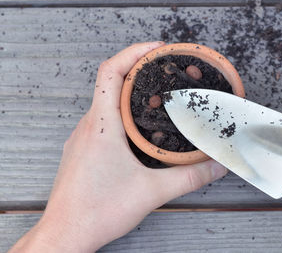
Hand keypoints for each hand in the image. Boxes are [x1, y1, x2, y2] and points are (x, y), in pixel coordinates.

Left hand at [10, 42, 227, 252]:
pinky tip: (140, 127)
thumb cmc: (96, 211)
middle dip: (139, 69)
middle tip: (165, 67)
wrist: (65, 234)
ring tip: (157, 92)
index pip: (110, 72)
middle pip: (110, 81)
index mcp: (101, 125)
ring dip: (130, 92)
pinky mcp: (83, 150)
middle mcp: (88, 125)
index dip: (134, 52)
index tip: (157, 48)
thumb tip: (216, 166)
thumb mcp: (152, 191)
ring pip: (106, 101)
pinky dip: (123, 112)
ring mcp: (83, 137)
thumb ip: (189, 177)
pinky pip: (102, 119)